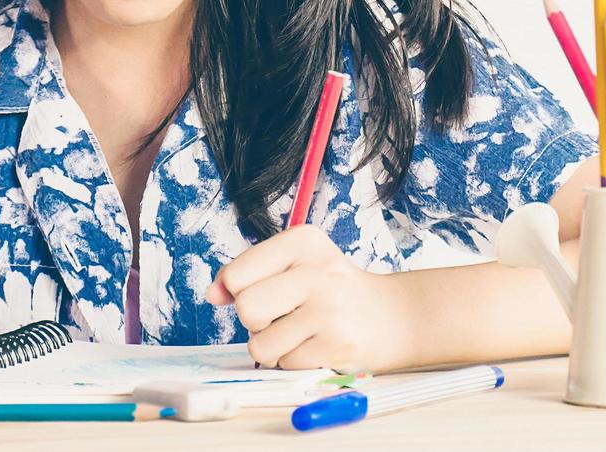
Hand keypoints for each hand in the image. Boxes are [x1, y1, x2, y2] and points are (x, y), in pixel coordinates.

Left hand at [205, 224, 405, 371]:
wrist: (393, 316)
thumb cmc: (331, 290)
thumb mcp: (294, 264)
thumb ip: (247, 274)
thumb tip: (213, 295)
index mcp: (304, 241)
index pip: (237, 274)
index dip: (238, 291)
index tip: (264, 290)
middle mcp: (319, 270)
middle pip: (247, 308)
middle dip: (255, 320)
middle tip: (283, 314)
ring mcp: (331, 309)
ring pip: (261, 343)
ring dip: (272, 346)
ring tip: (299, 331)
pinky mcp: (338, 345)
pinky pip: (285, 364)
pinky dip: (293, 360)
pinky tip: (316, 344)